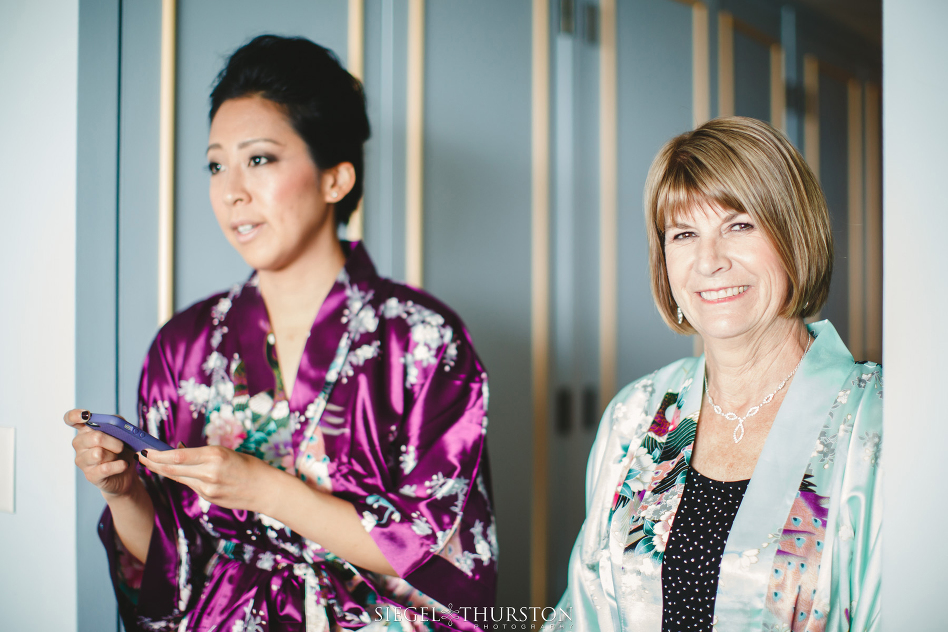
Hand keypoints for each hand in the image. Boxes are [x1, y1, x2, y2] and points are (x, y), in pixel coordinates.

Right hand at [65, 409, 139, 497]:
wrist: (126, 472)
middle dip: (114, 441)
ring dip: (115, 454)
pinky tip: (123, 465)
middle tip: (121, 446)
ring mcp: (82, 461)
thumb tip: (113, 423)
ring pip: (98, 453)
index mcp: (85, 430)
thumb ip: (116, 422)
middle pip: (95, 438)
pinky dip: (119, 465)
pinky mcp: (90, 475)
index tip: (86, 415)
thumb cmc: (122, 448)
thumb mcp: (122, 431)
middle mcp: (80, 444)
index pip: (70, 419)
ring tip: (118, 457)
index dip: (75, 416)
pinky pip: (105, 468)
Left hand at [139, 445, 272, 512]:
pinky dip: (182, 477)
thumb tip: (179, 451)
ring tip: (152, 462)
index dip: (157, 454)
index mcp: (215, 456)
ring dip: (164, 470)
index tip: (145, 449)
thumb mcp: (226, 453)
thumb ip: (202, 455)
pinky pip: (190, 486)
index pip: (177, 456)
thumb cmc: (249, 466)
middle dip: (153, 463)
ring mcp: (208, 489)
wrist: (265, 489)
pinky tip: (178, 472)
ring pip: (178, 478)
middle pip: (172, 469)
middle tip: (140, 456)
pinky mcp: (209, 498)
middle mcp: (209, 473)